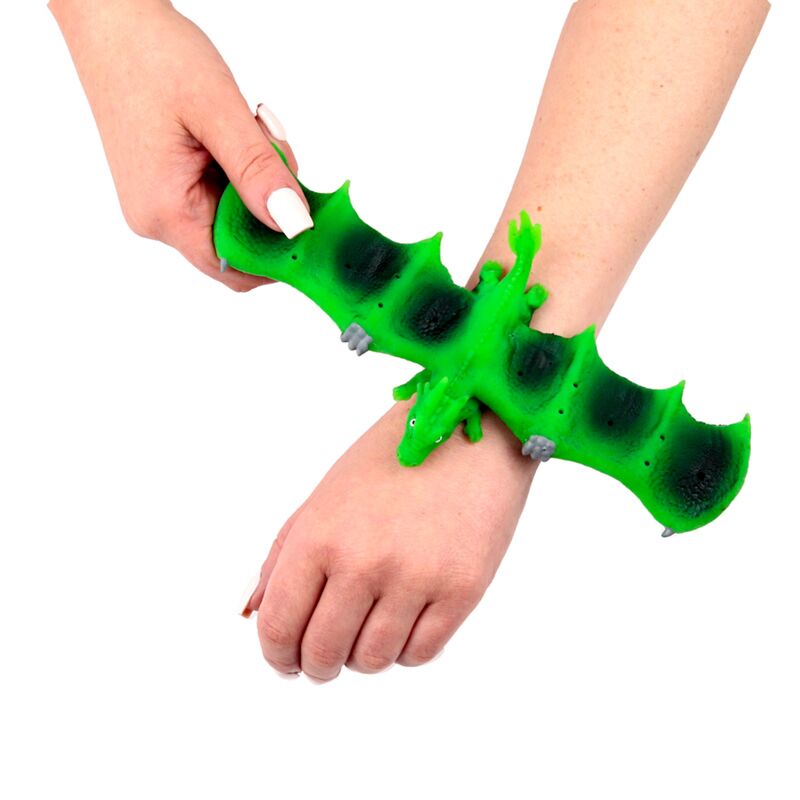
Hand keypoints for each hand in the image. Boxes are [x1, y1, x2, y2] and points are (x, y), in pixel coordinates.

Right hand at [50, 0, 310, 290]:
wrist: (109, 19)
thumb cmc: (150, 54)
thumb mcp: (217, 112)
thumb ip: (257, 172)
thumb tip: (294, 224)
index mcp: (165, 212)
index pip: (235, 269)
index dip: (278, 256)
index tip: (310, 223)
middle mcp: (158, 218)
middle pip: (241, 239)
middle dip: (271, 200)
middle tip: (271, 144)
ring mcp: (161, 202)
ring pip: (236, 214)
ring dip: (259, 177)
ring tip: (248, 127)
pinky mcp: (168, 184)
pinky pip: (222, 193)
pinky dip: (243, 167)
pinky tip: (236, 132)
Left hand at [242, 402, 535, 680]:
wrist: (469, 432)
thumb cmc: (393, 459)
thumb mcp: (325, 495)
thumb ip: (283, 555)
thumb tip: (255, 612)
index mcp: (319, 535)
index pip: (279, 624)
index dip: (277, 652)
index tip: (285, 658)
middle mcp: (363, 562)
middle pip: (323, 652)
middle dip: (317, 664)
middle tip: (324, 658)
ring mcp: (415, 579)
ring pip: (372, 660)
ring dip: (362, 656)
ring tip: (369, 628)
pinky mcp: (461, 590)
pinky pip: (419, 654)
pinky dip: (405, 648)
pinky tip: (404, 621)